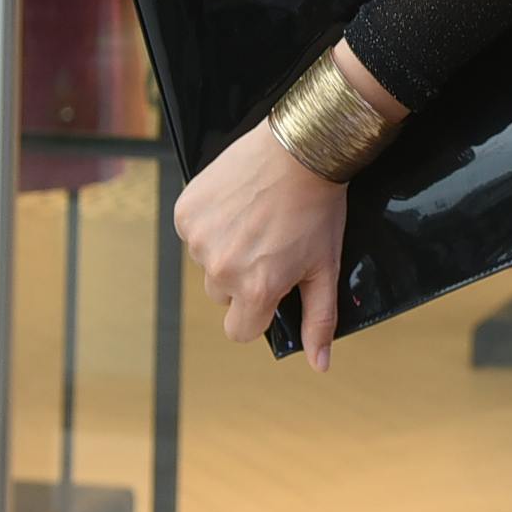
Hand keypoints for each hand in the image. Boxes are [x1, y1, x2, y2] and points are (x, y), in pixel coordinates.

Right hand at [171, 119, 351, 371]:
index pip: (240, 331)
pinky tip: (237, 202)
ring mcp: (199, 240)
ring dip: (225, 247)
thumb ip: (319, 320)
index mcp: (256, 289)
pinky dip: (211, 221)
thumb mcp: (326, 266)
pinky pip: (194, 232)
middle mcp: (221, 269)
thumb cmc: (319, 208)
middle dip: (244, 276)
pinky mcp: (186, 212)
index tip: (273, 283)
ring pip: (207, 261)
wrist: (302, 147)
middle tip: (270, 241)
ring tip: (256, 217)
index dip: (259, 312)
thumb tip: (319, 365)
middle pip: (224, 295)